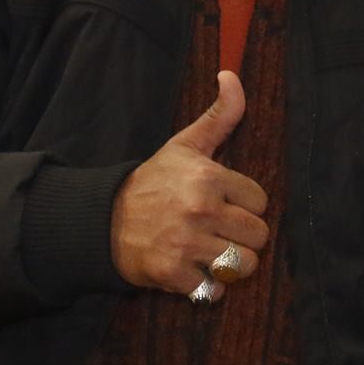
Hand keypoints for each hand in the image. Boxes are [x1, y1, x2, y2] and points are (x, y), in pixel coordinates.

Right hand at [110, 72, 268, 300]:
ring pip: (244, 265)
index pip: (260, 201)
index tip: (226, 205)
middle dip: (243, 237)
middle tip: (221, 233)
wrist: (102, 220)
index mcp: (209, 177)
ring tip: (213, 254)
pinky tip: (194, 271)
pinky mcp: (173, 274)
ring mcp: (187, 243)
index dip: (246, 206)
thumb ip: (219, 114)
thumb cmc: (152, 182)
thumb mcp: (185, 145)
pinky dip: (207, 287)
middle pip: (259, 235)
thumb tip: (231, 74)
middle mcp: (201, 209)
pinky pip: (214, 290)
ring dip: (232, 265)